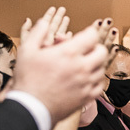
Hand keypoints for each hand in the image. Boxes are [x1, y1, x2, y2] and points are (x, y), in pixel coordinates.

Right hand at [10, 8, 109, 126]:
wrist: (31, 108)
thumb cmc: (27, 79)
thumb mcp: (27, 50)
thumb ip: (37, 33)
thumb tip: (44, 21)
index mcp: (68, 53)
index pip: (92, 36)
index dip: (89, 33)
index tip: (84, 35)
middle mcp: (81, 68)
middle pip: (101, 51)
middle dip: (95, 47)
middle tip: (86, 50)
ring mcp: (86, 83)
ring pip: (102, 69)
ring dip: (96, 63)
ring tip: (84, 64)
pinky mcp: (87, 97)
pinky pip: (100, 85)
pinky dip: (96, 80)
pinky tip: (87, 79)